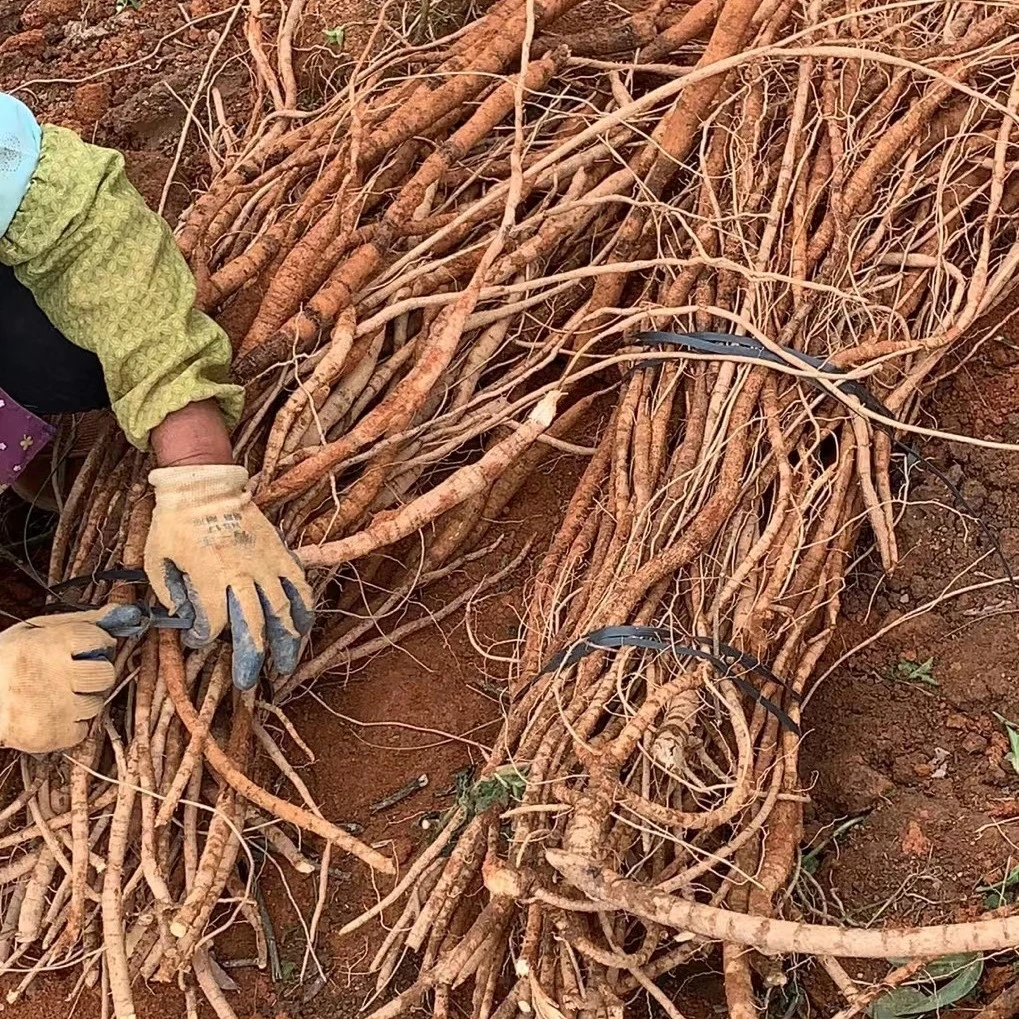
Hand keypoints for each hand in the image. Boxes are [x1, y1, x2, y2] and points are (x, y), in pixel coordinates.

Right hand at [0, 606, 141, 752]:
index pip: (100, 638)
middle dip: (94, 674)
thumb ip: (81, 621)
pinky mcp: (51, 734)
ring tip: (54, 695)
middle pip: (105, 674)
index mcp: (50, 644)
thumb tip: (121, 613)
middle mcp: (55, 675)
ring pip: (95, 703)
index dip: (97, 642)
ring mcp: (54, 707)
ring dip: (81, 700)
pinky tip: (51, 714)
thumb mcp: (35, 631)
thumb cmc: (6, 663)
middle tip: (74, 674)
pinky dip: (70, 724)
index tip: (88, 647)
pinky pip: (82, 729)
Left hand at [144, 465, 313, 689]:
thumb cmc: (176, 522)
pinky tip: (301, 628)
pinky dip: (303, 610)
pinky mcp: (281, 554)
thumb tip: (184, 617)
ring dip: (286, 642)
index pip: (213, 622)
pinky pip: (299, 587)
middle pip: (255, 626)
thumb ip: (169, 593)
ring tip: (285, 666)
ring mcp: (267, 564)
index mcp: (211, 577)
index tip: (198, 639)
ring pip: (284, 611)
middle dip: (251, 658)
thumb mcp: (156, 558)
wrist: (205, 484)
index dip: (204, 637)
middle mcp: (244, 574)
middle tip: (247, 682)